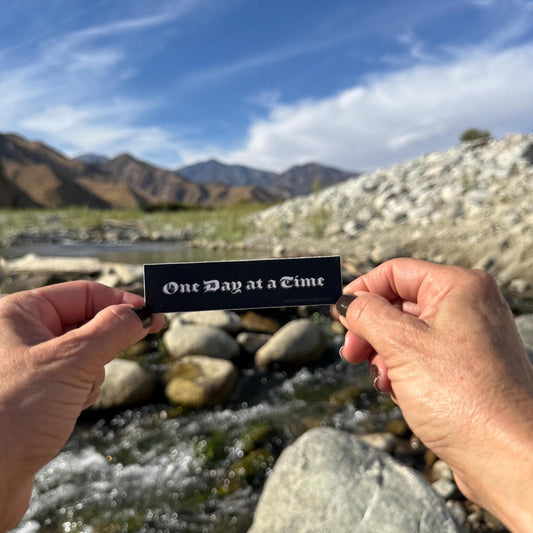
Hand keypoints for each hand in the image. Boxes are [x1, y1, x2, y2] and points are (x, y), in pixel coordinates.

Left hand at [0, 281, 163, 530]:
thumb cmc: (11, 414)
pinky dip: (82, 391)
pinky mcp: (35, 393)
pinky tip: (67, 409)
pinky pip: (74, 379)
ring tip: (72, 397)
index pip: (84, 293)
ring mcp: (28, 365)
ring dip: (90, 375)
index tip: (153, 316)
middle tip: (106, 362)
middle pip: (86, 322)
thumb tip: (142, 313)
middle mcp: (21, 335)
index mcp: (19, 313)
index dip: (121, 302)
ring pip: (85, 354)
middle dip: (102, 346)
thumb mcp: (72, 361)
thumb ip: (112, 330)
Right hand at [332, 258, 532, 532]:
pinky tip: (398, 391)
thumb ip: (367, 314)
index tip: (338, 314)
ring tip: (384, 380)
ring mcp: (469, 337)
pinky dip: (402, 370)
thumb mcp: (401, 345)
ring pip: (406, 332)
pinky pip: (421, 355)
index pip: (395, 272)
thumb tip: (347, 301)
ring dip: (384, 355)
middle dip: (371, 330)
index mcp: (459, 287)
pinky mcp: (466, 366)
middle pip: (399, 303)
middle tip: (352, 353)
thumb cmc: (465, 399)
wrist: (510, 459)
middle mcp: (468, 306)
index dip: (362, 291)